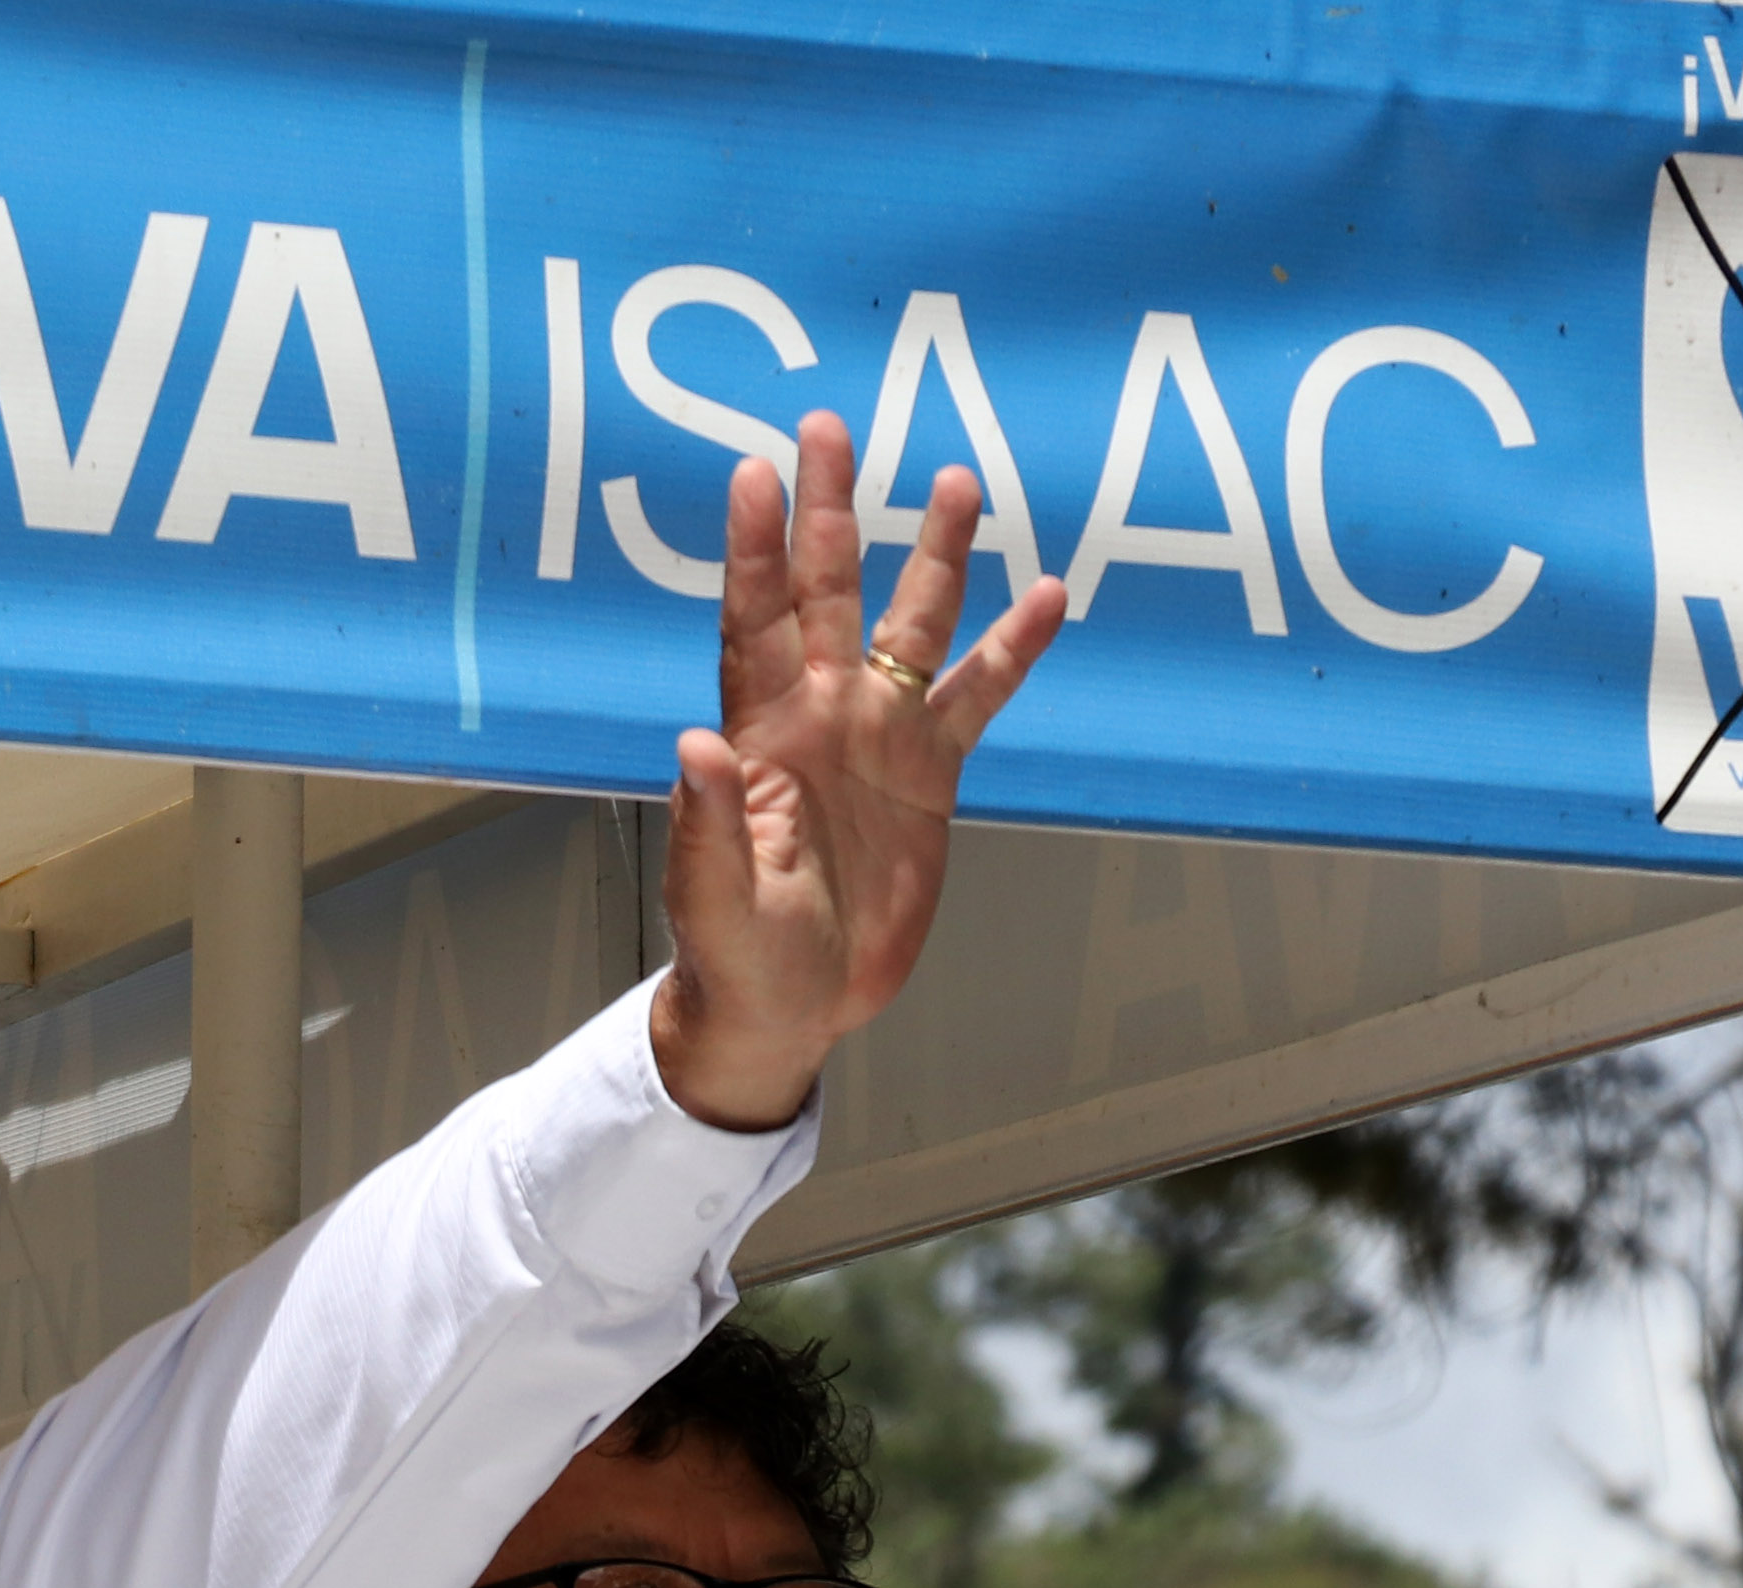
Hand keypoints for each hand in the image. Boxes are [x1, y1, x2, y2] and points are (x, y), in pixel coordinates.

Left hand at [644, 411, 1068, 1132]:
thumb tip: (694, 747)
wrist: (792, 1006)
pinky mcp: (930, 772)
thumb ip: (710, 824)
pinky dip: (1013, 648)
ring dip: (935, 555)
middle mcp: (822, 714)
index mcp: (763, 735)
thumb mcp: (717, 900)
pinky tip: (1048, 594)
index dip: (754, 550)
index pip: (755, 623)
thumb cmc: (738, 958)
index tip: (754, 473)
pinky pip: (979, 694)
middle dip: (831, 511)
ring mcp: (880, 735)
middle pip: (828, 591)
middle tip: (830, 426)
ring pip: (913, 623)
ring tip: (959, 480)